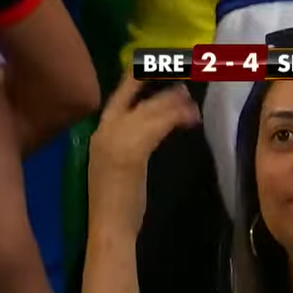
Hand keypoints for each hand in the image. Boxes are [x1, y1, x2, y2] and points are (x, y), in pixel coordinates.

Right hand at [87, 77, 199, 234]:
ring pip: (150, 110)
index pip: (118, 96)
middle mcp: (104, 131)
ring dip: (175, 104)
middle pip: (136, 98)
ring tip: (193, 105)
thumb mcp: (122, 164)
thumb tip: (158, 124)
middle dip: (162, 89)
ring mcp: (115, 141)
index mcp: (99, 133)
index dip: (136, 79)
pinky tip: (190, 119)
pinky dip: (174, 120)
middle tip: (186, 85)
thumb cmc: (119, 202)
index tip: (154, 66)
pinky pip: (156, 127)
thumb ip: (134, 142)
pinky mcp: (130, 153)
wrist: (109, 226)